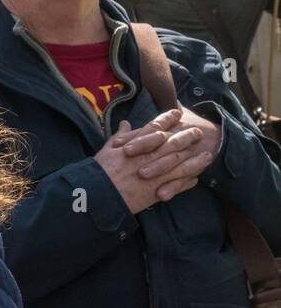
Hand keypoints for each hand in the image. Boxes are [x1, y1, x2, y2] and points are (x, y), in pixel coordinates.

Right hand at [95, 109, 213, 213]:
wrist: (99, 194)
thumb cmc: (100, 171)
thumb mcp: (107, 149)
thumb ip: (119, 136)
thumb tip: (126, 123)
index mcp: (136, 145)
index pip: (155, 127)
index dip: (168, 119)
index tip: (178, 113)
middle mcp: (149, 157)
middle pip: (173, 143)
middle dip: (188, 137)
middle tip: (199, 132)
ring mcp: (156, 174)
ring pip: (181, 164)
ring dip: (196, 160)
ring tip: (208, 155)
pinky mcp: (157, 190)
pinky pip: (177, 184)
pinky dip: (187, 182)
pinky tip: (196, 179)